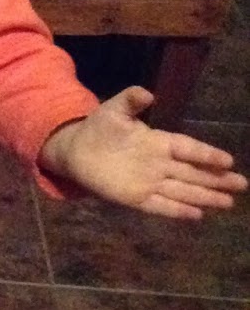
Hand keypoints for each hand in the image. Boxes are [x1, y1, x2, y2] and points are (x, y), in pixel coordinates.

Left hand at [39, 86, 246, 219]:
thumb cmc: (100, 128)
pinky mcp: (136, 198)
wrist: (77, 149)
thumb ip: (131, 100)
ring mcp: (149, 182)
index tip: (228, 160)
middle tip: (242, 184)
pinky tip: (198, 215)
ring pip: (183, 191)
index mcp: (158, 141)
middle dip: (216, 179)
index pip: (187, 148)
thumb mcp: (115, 109)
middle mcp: (160, 164)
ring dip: (204, 197)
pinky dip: (178, 210)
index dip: (206, 154)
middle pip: (193, 173)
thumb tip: (147, 93)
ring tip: (228, 203)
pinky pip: (161, 205)